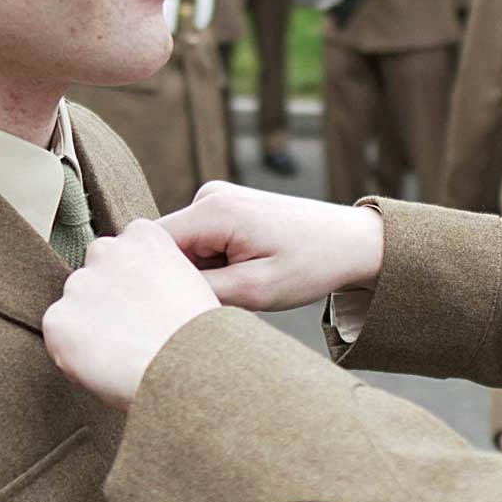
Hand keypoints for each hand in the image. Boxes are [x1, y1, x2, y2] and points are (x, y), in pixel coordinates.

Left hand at [43, 220, 220, 410]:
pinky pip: (61, 338)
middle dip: (107, 298)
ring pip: (76, 305)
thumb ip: (158, 275)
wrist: (188, 367)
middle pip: (96, 272)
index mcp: (143, 235)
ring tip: (124, 351)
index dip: (135, 281)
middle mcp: (106, 251)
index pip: (125, 249)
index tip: (147, 302)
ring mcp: (79, 284)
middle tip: (133, 329)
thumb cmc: (200, 334)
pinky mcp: (58, 320)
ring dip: (91, 325)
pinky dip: (76, 353)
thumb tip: (142, 296)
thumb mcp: (191, 283)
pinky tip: (108, 363)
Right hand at [160, 181, 385, 311]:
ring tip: (242, 283)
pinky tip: (246, 271)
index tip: (179, 305)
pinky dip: (216, 264)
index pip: (150, 246)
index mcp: (213, 210)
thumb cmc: (311, 264)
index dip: (156, 280)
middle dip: (186, 278)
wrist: (351, 241)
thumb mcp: (254, 290)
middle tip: (226, 297)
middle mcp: (210, 196)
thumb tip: (157, 291)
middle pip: (166, 248)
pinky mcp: (227, 208)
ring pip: (184, 249)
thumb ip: (199, 289)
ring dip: (204, 273)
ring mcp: (218, 199)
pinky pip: (201, 243)